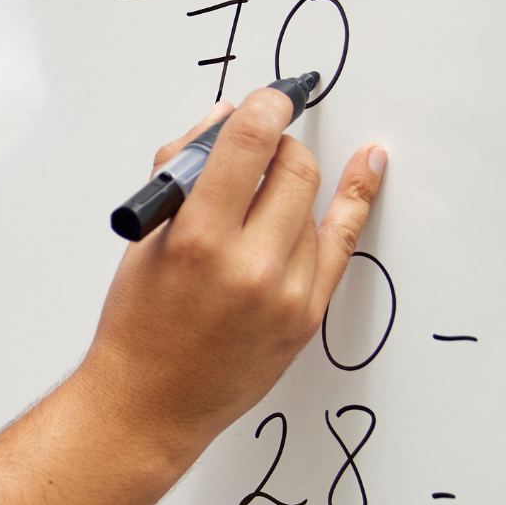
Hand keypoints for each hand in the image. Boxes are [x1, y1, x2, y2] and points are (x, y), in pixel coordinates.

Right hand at [83, 88, 387, 470]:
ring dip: (288, 191)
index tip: (267, 101)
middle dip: (279, 147)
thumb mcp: (144, 238)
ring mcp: (286, 293)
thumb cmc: (137, 324)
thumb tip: (223, 120)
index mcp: (197, 238)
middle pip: (294, 169)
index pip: (249, 144)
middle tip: (260, 152)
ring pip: (311, 206)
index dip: (263, 109)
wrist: (150, 403)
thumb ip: (182, 171)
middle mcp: (249, 265)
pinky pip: (341, 243)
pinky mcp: (307, 316)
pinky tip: (368, 169)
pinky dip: (354, 200)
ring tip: (255, 209)